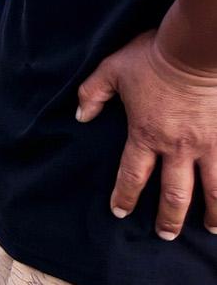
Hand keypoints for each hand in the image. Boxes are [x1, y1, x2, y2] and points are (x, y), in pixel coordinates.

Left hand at [76, 28, 216, 238]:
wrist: (195, 49)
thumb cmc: (152, 57)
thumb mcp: (112, 71)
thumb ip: (92, 94)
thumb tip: (80, 116)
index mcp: (146, 135)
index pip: (132, 175)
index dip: (124, 196)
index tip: (120, 212)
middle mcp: (179, 147)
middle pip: (174, 193)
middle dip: (169, 218)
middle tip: (165, 235)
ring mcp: (209, 144)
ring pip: (213, 190)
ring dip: (212, 213)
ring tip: (211, 229)